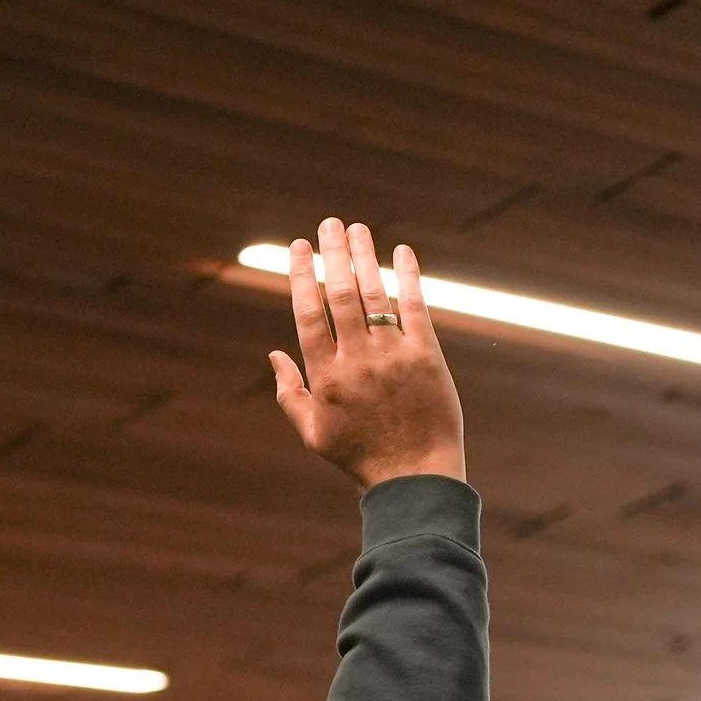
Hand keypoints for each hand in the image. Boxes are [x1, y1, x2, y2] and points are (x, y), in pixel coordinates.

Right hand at [269, 217, 465, 488]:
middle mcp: (357, 360)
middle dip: (332, 254)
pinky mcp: (426, 357)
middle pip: (339, 294)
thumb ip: (290, 393)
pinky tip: (401, 252)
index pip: (308, 313)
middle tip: (328, 224)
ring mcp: (393, 356)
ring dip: (364, 256)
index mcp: (326, 377)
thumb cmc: (361, 458)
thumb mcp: (314, 434)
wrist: (416, 477)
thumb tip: (273, 354)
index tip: (299, 247)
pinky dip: (408, 277)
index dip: (301, 275)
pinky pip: (415, 308)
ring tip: (357, 228)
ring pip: (375, 295)